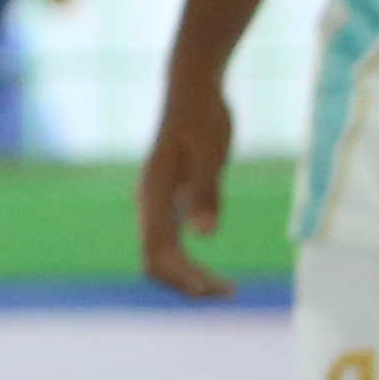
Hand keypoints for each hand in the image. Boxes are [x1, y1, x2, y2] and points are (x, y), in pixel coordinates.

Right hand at [137, 73, 236, 299]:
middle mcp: (150, 202)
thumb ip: (206, 193)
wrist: (193, 87)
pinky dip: (190, 258)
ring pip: (164, 251)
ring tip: (224, 287)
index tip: (213, 290)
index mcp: (155, 194)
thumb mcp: (211, 153)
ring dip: (189, 273)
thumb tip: (205, 236)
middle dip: (188, 282)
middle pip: (157, 258)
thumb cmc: (203, 116)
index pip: (158, 251)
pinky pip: (172, 238)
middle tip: (228, 292)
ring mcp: (159, 200)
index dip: (182, 276)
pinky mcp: (172, 195)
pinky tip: (212, 264)